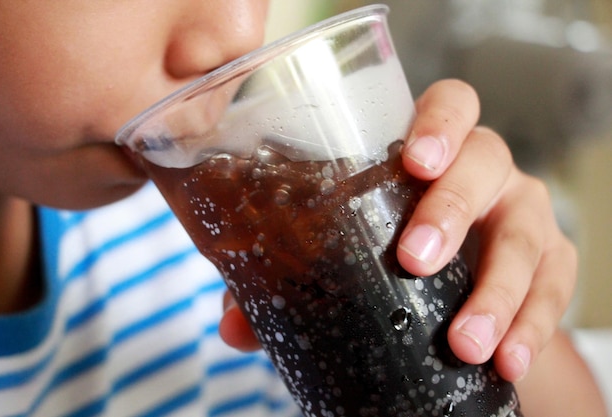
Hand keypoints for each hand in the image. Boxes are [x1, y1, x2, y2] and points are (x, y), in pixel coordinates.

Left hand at [219, 79, 577, 383]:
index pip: (448, 106)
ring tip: (463, 341)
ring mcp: (521, 213)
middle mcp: (483, 172)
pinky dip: (532, 325)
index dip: (440, 123)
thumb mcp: (347, 252)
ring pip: (526, 230)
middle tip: (415, 259)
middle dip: (452, 208)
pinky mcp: (552, 262)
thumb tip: (234, 326)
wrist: (461, 286)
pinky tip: (507, 359)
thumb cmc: (394, 248)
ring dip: (496, 287)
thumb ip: (288, 280)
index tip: (416, 160)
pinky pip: (554, 287)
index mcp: (430, 152)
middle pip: (485, 161)